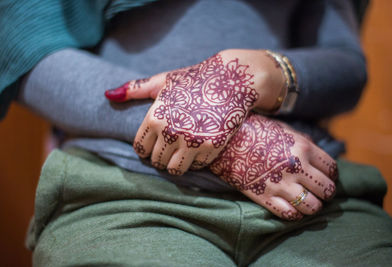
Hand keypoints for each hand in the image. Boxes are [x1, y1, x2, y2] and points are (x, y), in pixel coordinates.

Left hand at [105, 49, 284, 174]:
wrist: (231, 79)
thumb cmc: (193, 79)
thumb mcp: (162, 81)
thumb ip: (134, 89)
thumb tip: (107, 95)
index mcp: (154, 117)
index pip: (140, 148)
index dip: (146, 148)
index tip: (155, 144)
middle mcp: (170, 131)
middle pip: (156, 161)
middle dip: (161, 157)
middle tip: (171, 148)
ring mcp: (192, 141)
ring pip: (174, 170)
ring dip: (177, 164)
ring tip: (182, 152)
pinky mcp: (211, 147)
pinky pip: (197, 166)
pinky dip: (197, 161)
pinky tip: (199, 148)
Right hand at [210, 113, 337, 220]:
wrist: (223, 139)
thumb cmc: (254, 130)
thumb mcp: (283, 129)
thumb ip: (303, 143)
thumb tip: (317, 157)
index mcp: (302, 147)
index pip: (332, 169)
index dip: (331, 175)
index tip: (325, 177)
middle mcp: (296, 167)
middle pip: (327, 190)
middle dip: (325, 193)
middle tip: (317, 192)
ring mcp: (280, 183)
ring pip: (312, 206)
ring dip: (312, 206)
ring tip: (305, 201)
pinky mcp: (264, 196)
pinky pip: (289, 214)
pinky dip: (293, 214)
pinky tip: (290, 207)